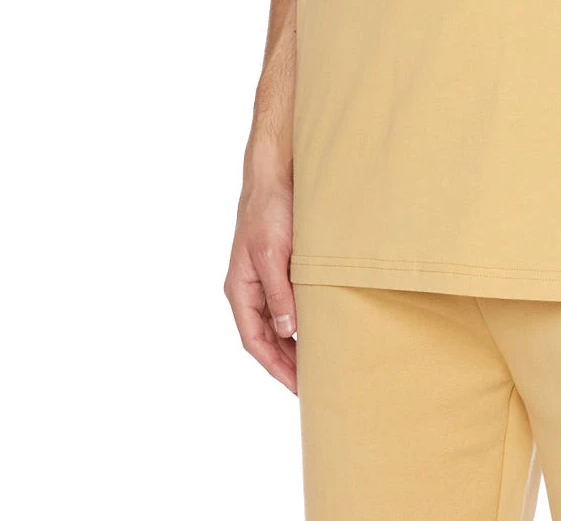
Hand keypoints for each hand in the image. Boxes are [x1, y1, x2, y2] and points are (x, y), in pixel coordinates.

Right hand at [224, 169, 297, 392]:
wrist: (275, 173)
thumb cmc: (268, 210)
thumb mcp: (273, 254)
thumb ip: (279, 293)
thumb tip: (286, 331)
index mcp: (241, 289)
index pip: (255, 341)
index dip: (276, 366)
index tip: (298, 387)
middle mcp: (250, 288)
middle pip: (266, 337)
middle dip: (286, 361)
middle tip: (314, 382)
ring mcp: (265, 277)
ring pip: (278, 322)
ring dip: (295, 343)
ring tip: (319, 362)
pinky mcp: (281, 265)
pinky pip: (289, 302)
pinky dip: (302, 319)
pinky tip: (320, 326)